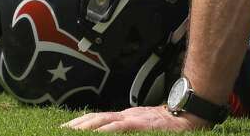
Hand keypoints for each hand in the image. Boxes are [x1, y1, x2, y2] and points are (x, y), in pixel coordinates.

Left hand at [63, 106, 209, 131]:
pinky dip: (103, 130)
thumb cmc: (172, 127)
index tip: (67, 129)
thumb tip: (116, 132)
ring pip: (102, 121)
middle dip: (76, 126)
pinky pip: (117, 127)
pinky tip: (92, 133)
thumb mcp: (148, 129)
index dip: (83, 123)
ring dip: (83, 127)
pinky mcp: (139, 124)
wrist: (190, 115)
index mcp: (128, 118)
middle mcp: (127, 116)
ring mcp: (132, 119)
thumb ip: (132, 130)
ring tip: (68, 132)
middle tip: (59, 132)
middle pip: (95, 118)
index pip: (100, 120)